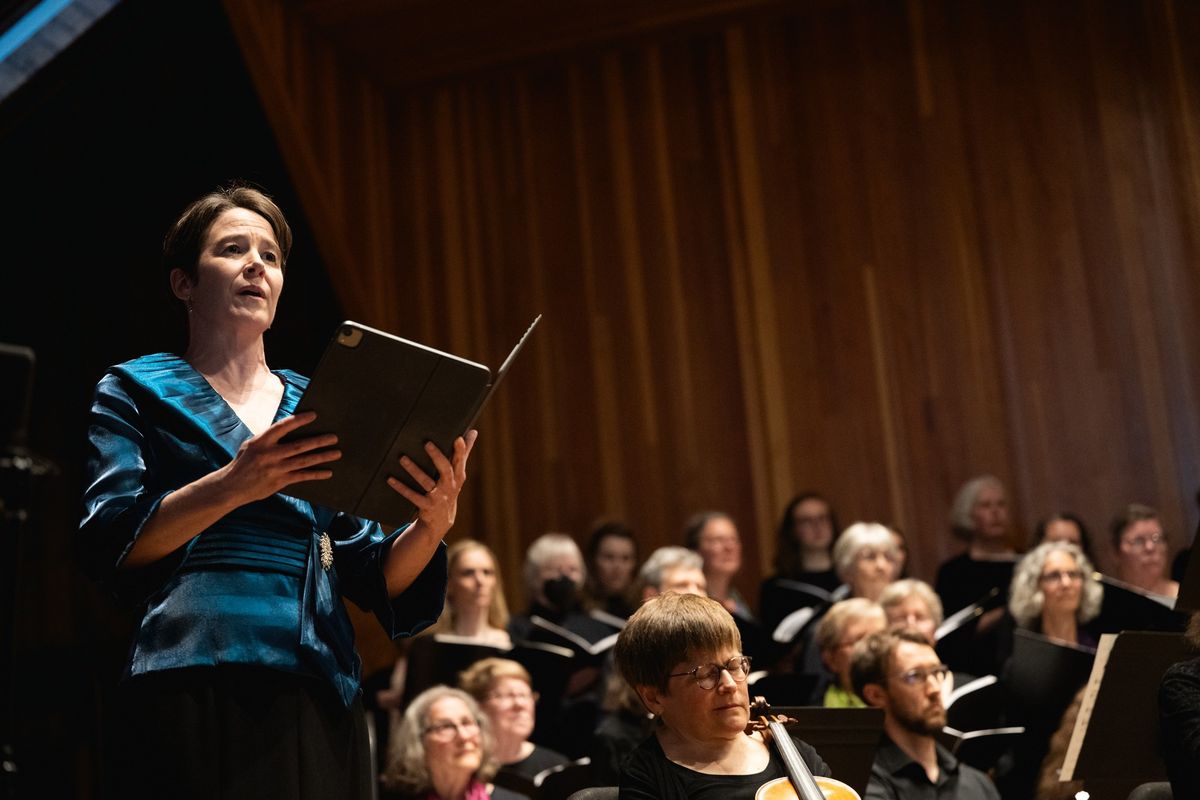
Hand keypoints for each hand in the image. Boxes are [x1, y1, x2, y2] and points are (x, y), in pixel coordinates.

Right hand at [221, 411, 339, 503]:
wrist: (231, 486)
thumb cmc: (243, 463)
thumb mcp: (251, 445)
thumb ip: (269, 438)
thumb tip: (290, 429)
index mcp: (261, 441)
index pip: (283, 427)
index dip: (299, 420)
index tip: (314, 415)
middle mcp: (269, 454)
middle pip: (299, 446)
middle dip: (318, 441)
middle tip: (334, 437)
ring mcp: (276, 469)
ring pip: (304, 461)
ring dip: (322, 456)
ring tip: (337, 453)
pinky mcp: (279, 481)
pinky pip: (302, 476)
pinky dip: (316, 474)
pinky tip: (328, 472)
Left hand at [386, 430, 477, 538]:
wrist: (442, 519)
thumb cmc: (450, 487)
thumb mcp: (458, 472)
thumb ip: (464, 452)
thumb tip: (474, 432)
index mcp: (458, 475)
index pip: (460, 460)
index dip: (460, 450)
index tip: (457, 438)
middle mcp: (449, 486)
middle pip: (445, 469)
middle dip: (436, 456)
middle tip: (426, 443)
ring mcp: (438, 497)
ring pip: (425, 482)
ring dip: (414, 470)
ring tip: (402, 458)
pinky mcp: (426, 505)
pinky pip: (412, 496)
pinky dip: (401, 488)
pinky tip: (390, 479)